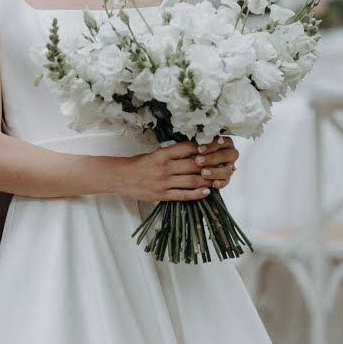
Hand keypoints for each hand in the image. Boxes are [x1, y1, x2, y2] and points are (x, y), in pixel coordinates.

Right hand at [112, 138, 238, 200]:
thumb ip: (172, 154)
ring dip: (207, 181)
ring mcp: (164, 182)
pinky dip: (197, 194)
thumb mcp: (155, 153)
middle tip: (221, 165)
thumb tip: (194, 151)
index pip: (188, 148)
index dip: (203, 148)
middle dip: (209, 165)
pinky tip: (207, 192)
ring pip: (192, 181)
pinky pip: (184, 195)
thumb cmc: (139, 164)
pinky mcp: (162, 195)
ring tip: (217, 179)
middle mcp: (165, 167)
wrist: (121, 177)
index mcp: (162, 154)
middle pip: (194, 165)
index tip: (214, 148)